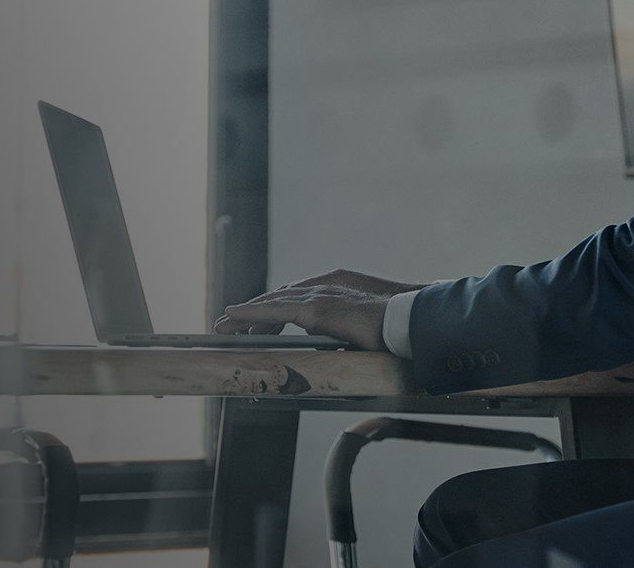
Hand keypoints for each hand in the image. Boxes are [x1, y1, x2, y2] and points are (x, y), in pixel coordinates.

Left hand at [214, 268, 426, 350]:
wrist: (409, 320)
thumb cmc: (394, 328)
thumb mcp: (364, 331)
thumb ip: (343, 334)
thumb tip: (329, 347)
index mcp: (334, 290)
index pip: (295, 298)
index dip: (273, 310)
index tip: (258, 324)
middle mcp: (323, 287)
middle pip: (278, 297)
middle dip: (253, 312)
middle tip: (231, 323)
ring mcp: (318, 296)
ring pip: (271, 303)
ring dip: (246, 313)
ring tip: (225, 322)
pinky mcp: (315, 310)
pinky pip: (274, 311)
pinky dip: (251, 313)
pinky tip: (234, 316)